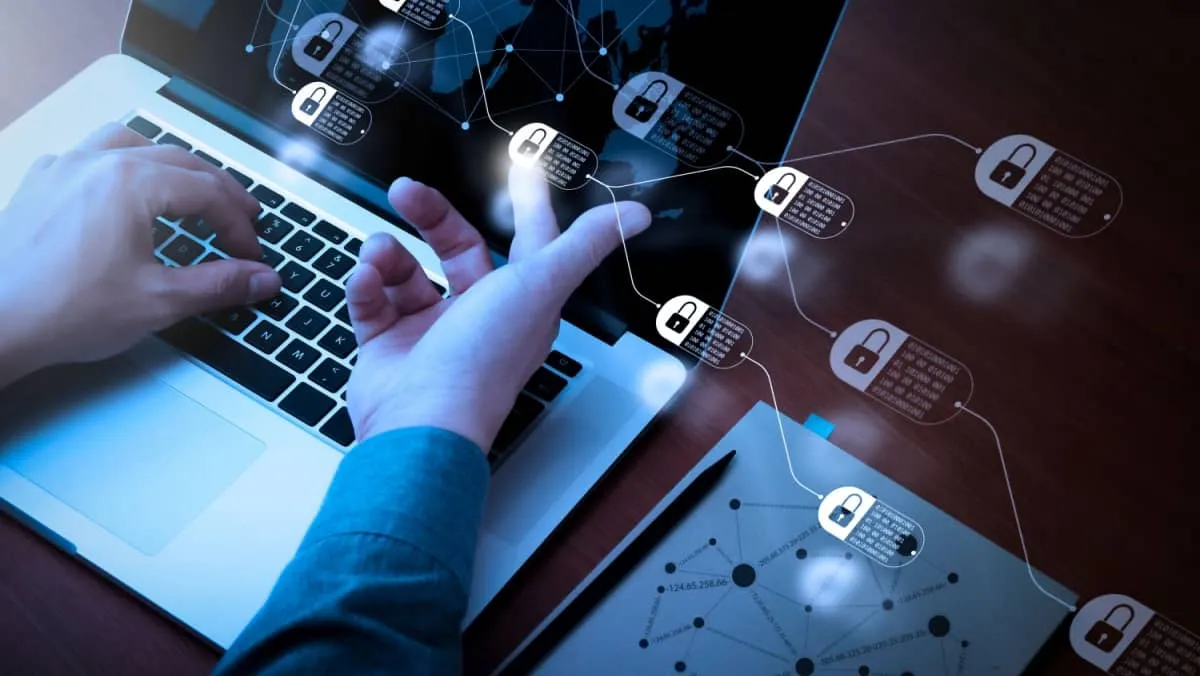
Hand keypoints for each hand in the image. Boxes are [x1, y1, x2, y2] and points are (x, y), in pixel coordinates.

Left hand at [0, 124, 280, 386]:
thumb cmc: (63, 311)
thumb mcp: (159, 301)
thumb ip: (219, 284)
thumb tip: (262, 278)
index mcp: (130, 183)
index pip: (207, 192)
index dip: (238, 225)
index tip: (251, 256)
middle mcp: (95, 163)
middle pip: (177, 161)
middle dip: (217, 191)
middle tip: (242, 219)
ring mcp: (62, 169)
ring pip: (131, 143)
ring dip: (170, 165)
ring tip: (189, 190)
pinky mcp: (38, 186)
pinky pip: (89, 155)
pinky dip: (121, 165)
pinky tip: (124, 192)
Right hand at [346, 167, 651, 449]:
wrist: (420, 422)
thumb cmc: (483, 363)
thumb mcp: (541, 286)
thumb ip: (586, 244)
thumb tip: (635, 214)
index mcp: (520, 302)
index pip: (529, 240)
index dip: (527, 203)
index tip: (521, 166)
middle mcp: (478, 316)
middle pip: (456, 246)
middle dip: (430, 215)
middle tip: (405, 190)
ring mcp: (431, 332)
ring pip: (407, 271)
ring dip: (388, 255)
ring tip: (378, 255)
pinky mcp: (390, 346)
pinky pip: (372, 301)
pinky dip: (364, 288)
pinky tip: (365, 283)